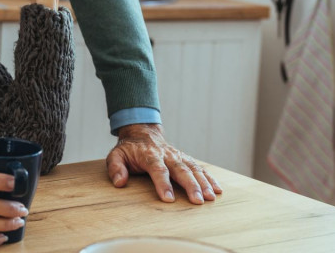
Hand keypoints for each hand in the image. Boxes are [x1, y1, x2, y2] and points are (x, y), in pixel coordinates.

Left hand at [105, 124, 221, 204]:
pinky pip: (200, 168)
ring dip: (203, 183)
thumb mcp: (116, 155)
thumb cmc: (129, 149)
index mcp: (149, 155)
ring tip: (211, 197)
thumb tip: (119, 182)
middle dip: (191, 185)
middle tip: (198, 200)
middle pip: (180, 170)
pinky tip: (218, 190)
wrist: (142, 133)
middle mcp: (167, 155)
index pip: (158, 170)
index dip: (163, 184)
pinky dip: (210, 178)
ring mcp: (178, 156)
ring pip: (193, 168)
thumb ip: (116, 167)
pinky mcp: (185, 159)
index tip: (168, 199)